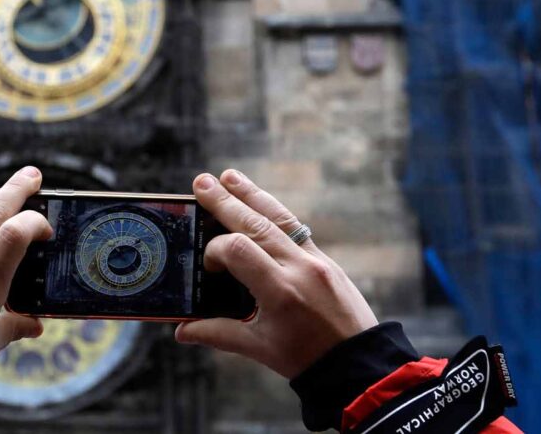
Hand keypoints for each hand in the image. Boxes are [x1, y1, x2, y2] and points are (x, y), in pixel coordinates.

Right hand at [176, 170, 377, 378]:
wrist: (358, 363)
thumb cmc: (307, 359)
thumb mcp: (259, 348)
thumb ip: (218, 334)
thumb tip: (182, 331)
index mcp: (280, 291)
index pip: (239, 250)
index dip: (215, 251)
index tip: (207, 266)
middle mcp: (299, 267)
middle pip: (256, 224)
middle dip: (226, 202)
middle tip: (201, 182)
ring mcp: (316, 259)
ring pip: (279, 217)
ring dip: (252, 195)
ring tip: (229, 176)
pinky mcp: (325, 258)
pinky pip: (295, 227)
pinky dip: (273, 212)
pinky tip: (258, 201)